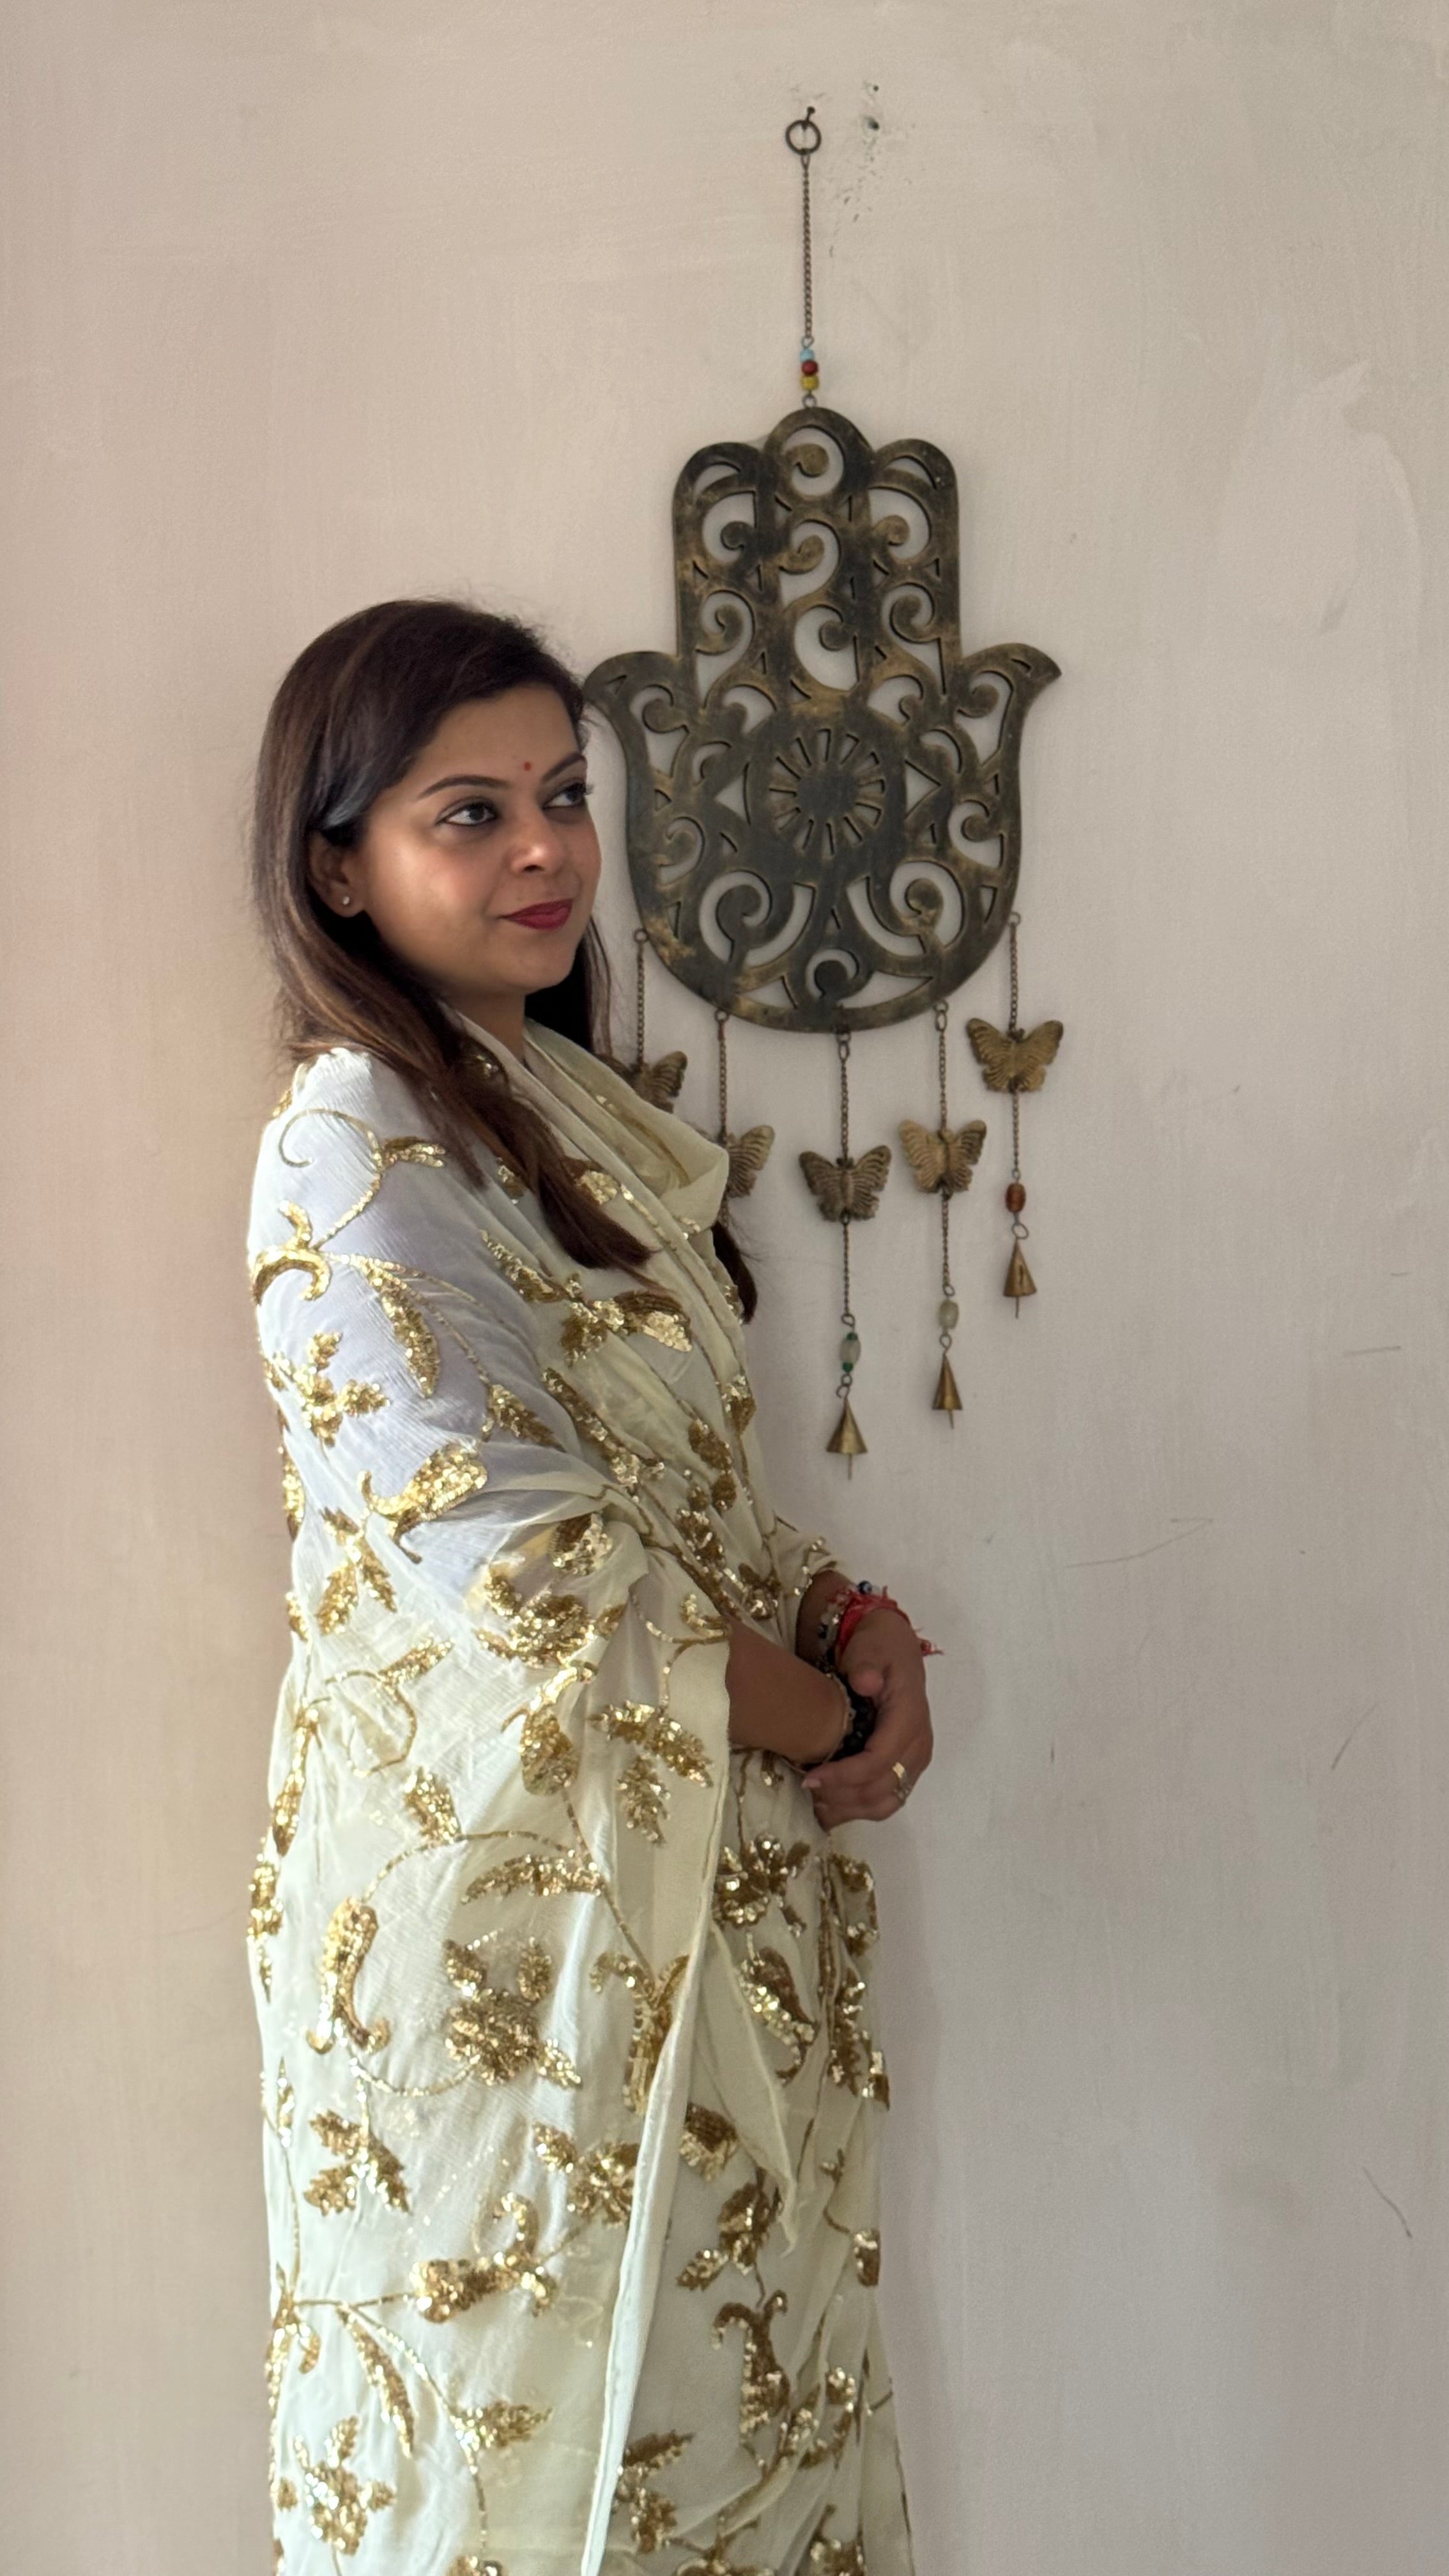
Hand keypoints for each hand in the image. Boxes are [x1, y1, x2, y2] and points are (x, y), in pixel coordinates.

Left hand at [800, 1606, 933, 1828]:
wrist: (893, 1649)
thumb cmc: (879, 1647)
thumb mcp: (870, 1647)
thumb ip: (866, 1664)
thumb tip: (865, 1682)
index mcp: (910, 1717)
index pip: (880, 1760)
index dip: (845, 1776)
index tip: (810, 1777)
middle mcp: (918, 1745)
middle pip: (882, 1788)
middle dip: (842, 1796)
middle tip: (806, 1790)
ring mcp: (914, 1760)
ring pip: (886, 1802)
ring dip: (849, 1810)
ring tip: (815, 1806)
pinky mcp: (905, 1768)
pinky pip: (886, 1799)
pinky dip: (858, 1810)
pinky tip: (830, 1809)